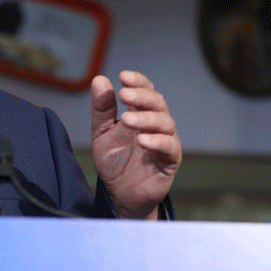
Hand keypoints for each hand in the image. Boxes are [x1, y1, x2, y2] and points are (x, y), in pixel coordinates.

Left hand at [90, 71, 180, 219]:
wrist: (119, 193)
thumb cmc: (114, 160)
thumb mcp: (101, 133)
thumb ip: (101, 109)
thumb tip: (99, 79)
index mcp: (140, 114)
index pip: (145, 91)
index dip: (138, 81)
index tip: (123, 76)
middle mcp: (155, 124)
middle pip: (157, 102)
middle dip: (141, 97)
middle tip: (124, 95)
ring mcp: (165, 140)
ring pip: (165, 122)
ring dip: (146, 118)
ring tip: (127, 120)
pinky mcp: (170, 160)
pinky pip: (170, 146)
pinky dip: (157, 141)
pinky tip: (142, 140)